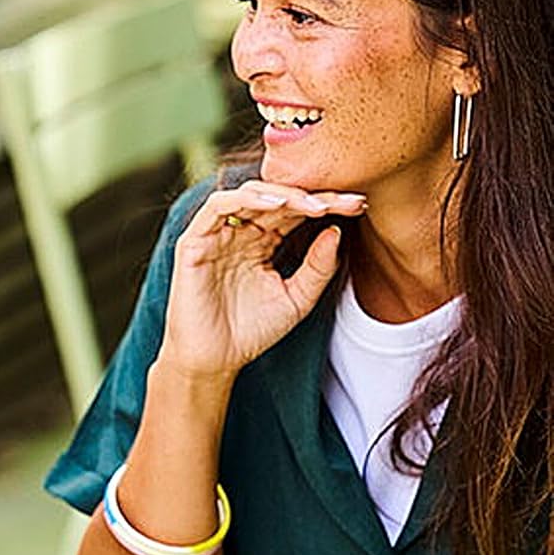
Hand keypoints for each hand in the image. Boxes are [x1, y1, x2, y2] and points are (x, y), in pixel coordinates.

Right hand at [162, 181, 365, 379]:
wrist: (214, 360)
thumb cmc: (250, 332)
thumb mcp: (297, 299)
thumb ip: (318, 268)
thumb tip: (337, 231)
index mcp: (262, 243)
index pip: (295, 213)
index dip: (327, 205)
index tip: (358, 207)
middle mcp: (239, 233)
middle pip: (278, 199)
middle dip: (314, 196)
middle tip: (346, 200)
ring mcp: (216, 235)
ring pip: (249, 194)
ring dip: (283, 193)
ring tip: (314, 204)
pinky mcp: (195, 241)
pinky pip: (218, 207)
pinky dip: (246, 199)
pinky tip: (276, 205)